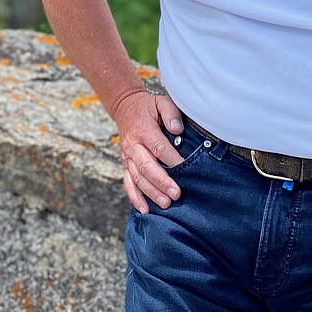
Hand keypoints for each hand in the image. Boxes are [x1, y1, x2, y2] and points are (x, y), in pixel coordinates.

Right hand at [113, 89, 184, 213]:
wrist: (125, 107)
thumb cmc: (148, 107)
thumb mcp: (161, 102)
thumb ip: (171, 114)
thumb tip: (178, 130)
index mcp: (144, 129)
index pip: (159, 147)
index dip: (172, 159)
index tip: (186, 169)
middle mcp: (133, 145)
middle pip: (147, 166)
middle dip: (162, 182)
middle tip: (176, 194)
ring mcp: (127, 156)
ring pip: (137, 178)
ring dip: (151, 192)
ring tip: (165, 203)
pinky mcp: (125, 164)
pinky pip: (128, 183)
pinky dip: (135, 197)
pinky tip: (144, 210)